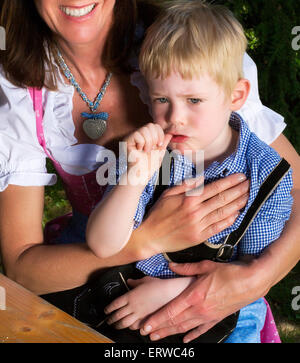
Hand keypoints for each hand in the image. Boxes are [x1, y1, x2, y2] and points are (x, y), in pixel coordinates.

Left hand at [104, 276, 193, 330]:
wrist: (171, 292)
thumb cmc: (159, 285)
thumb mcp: (146, 280)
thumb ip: (136, 282)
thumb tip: (129, 281)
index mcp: (130, 295)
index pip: (115, 304)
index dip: (109, 309)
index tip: (106, 311)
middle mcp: (133, 306)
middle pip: (117, 316)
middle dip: (111, 320)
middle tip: (109, 321)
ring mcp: (140, 314)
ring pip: (126, 323)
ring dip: (120, 325)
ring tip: (117, 326)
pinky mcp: (148, 320)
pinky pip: (137, 327)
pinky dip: (133, 328)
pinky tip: (132, 327)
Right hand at [124, 123, 171, 183]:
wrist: (143, 173)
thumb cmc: (150, 164)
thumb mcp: (160, 151)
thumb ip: (164, 141)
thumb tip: (170, 133)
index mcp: (146, 136)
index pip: (155, 126)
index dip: (160, 134)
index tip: (159, 145)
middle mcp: (139, 134)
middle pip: (150, 125)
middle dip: (155, 138)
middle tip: (152, 149)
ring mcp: (132, 137)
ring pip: (145, 129)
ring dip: (149, 142)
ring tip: (146, 151)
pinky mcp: (127, 140)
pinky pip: (138, 135)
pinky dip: (142, 144)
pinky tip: (139, 150)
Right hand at [138, 173, 249, 257]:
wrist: (150, 236)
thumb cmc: (157, 213)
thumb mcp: (168, 194)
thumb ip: (185, 186)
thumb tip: (202, 178)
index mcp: (188, 199)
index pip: (215, 188)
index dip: (230, 182)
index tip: (241, 176)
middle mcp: (196, 212)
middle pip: (223, 199)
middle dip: (238, 190)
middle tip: (250, 184)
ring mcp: (199, 225)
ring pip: (223, 213)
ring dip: (238, 204)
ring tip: (248, 197)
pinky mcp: (199, 237)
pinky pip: (218, 227)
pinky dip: (229, 220)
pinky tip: (237, 214)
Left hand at [140, 260, 263, 342]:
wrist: (251, 282)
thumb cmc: (229, 272)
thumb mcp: (206, 266)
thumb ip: (186, 268)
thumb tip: (171, 265)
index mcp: (194, 295)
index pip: (171, 311)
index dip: (157, 319)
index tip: (146, 325)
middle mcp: (199, 309)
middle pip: (175, 322)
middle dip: (159, 329)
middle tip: (146, 334)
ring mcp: (208, 316)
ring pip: (185, 328)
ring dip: (170, 333)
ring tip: (158, 338)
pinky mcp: (216, 318)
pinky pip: (201, 330)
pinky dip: (192, 336)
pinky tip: (185, 341)